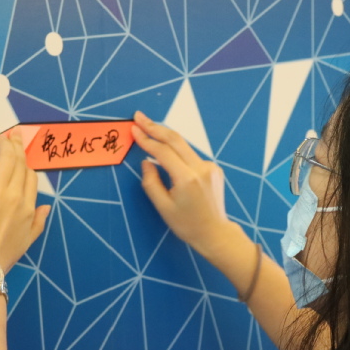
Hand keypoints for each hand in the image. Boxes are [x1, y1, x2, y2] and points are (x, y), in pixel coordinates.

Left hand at [0, 134, 50, 271]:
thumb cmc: (1, 258)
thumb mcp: (27, 243)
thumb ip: (38, 223)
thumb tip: (46, 207)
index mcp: (29, 208)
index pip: (31, 178)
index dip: (26, 165)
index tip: (21, 158)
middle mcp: (16, 196)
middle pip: (19, 164)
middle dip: (17, 147)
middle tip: (13, 135)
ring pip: (5, 160)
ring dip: (4, 146)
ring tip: (2, 138)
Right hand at [132, 111, 233, 258]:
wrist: (215, 233)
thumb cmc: (187, 224)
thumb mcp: (163, 207)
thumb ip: (151, 182)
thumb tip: (146, 161)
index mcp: (187, 178)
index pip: (163, 151)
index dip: (146, 139)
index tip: (134, 129)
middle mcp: (201, 168)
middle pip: (176, 140)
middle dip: (155, 127)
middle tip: (139, 117)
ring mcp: (210, 167)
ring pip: (184, 147)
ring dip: (166, 138)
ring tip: (149, 129)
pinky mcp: (214, 168)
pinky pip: (191, 156)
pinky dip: (178, 152)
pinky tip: (168, 153)